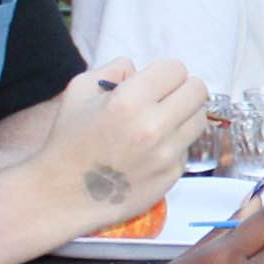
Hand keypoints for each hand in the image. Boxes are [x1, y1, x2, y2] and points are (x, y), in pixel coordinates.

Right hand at [35, 60, 209, 225]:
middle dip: (181, 89)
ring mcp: (166, 154)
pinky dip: (175, 144)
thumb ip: (114, 69)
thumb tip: (140, 69)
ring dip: (184, 116)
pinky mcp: (172, 175)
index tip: (155, 82)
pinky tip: (152, 149)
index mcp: (129, 101)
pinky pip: (187, 148)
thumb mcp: (79, 91)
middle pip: (198, 91)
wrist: (63, 194)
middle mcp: (153, 127)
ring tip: (161, 122)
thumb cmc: (68, 141)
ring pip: (199, 119)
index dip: (165, 73)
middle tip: (165, 98)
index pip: (176, 69)